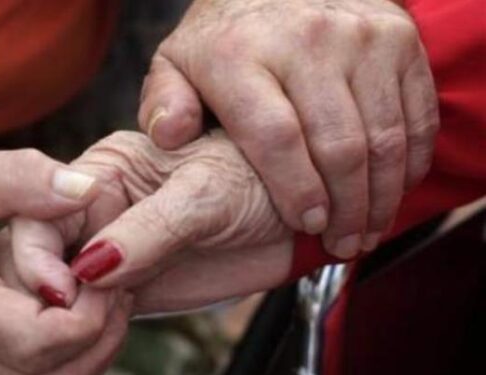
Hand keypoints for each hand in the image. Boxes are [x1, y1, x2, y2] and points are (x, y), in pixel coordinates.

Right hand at [0, 131, 293, 313]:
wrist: (298, 220)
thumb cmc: (259, 180)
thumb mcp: (206, 193)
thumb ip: (148, 228)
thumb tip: (91, 267)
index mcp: (102, 171)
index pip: (38, 212)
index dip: (35, 254)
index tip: (62, 290)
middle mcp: (95, 212)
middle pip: (33, 258)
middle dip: (44, 295)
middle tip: (80, 320)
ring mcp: (109, 253)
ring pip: (54, 295)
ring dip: (63, 323)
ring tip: (96, 335)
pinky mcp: (125, 290)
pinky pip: (86, 319)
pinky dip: (86, 339)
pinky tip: (102, 345)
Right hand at [0, 150, 131, 374]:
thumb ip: (20, 179)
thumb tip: (89, 190)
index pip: (38, 343)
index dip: (90, 313)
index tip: (105, 266)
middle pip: (54, 374)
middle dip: (102, 331)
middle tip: (117, 278)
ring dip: (90, 345)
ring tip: (103, 290)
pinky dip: (67, 352)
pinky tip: (74, 306)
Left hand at [138, 0, 439, 257]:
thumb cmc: (227, 37)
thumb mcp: (177, 61)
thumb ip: (163, 102)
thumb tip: (169, 136)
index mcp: (240, 54)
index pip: (276, 137)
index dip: (296, 191)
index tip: (308, 226)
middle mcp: (306, 41)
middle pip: (340, 145)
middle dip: (346, 209)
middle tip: (343, 244)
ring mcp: (360, 38)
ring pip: (385, 137)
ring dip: (382, 197)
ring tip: (367, 230)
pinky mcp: (400, 40)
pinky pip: (417, 115)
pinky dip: (410, 163)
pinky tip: (392, 190)